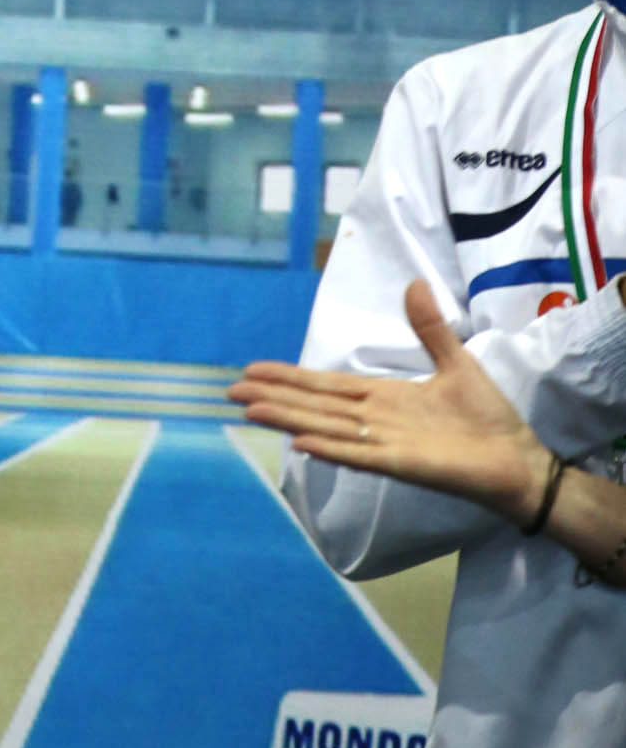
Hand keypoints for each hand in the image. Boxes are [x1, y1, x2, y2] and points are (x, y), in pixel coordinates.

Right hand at [229, 278, 548, 526]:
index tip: (253, 370)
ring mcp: (385, 444)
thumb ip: (429, 328)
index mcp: (383, 397)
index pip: (326, 385)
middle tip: (230, 391)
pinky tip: (301, 442)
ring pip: (325, 427)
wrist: (518, 458)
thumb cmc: (487, 418)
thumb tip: (414, 284)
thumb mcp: (455, 362)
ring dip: (288, 418)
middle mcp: (374, 421)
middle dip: (273, 396)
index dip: (289, 377)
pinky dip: (330, 449)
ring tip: (250, 409)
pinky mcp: (403, 464)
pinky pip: (359, 455)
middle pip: (314, 405)